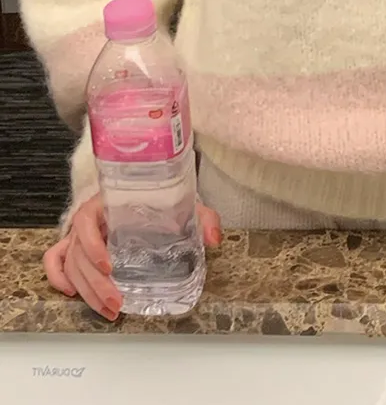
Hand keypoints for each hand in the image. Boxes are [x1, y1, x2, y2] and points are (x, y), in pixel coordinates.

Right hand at [43, 194, 222, 321]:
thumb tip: (213, 238)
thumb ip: (201, 217)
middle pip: (79, 253)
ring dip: (85, 290)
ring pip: (70, 264)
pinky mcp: (75, 245)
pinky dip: (58, 277)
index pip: (86, 222)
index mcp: (107, 203)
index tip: (109, 265)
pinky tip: (72, 293)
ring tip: (108, 309)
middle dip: (95, 283)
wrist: (147, 192)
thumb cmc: (158, 198)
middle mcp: (89, 219)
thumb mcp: (182, 204)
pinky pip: (56, 260)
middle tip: (116, 303)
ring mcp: (79, 234)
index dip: (93, 245)